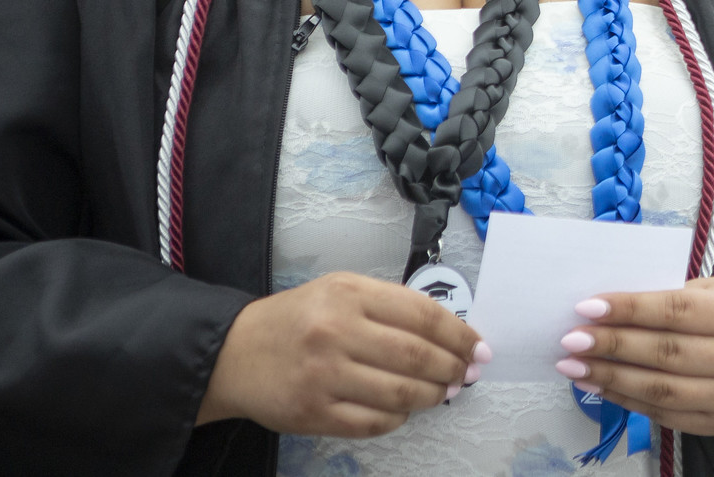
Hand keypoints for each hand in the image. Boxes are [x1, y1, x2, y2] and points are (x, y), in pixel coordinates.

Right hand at [197, 271, 484, 436]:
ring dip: (433, 396)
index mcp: (350, 294)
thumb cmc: (299, 318)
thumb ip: (392, 306)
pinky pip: (373, 422)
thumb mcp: (342, 290)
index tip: (479, 348)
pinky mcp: (312, 414)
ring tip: (443, 393)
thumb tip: (451, 335)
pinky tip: (404, 409)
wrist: (234, 353)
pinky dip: (399, 418)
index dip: (460, 335)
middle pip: (416, 357)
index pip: (423, 315)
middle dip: (452, 368)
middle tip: (467, 375)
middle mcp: (337, 333)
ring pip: (400, 394)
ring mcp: (323, 376)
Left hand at [559, 278, 713, 436]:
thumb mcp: (709, 293)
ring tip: (573, 366)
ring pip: (660, 389)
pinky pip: (661, 414)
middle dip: (612, 345)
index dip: (629, 310)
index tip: (587, 307)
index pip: (675, 311)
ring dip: (609, 377)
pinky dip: (624, 399)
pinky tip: (597, 385)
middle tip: (571, 339)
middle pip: (665, 352)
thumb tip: (605, 312)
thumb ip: (666, 300)